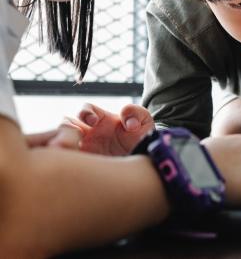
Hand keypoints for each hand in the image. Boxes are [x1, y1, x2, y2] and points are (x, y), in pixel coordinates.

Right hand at [26, 104, 154, 155]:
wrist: (141, 162)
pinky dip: (62, 161)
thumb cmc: (141, 139)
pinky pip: (63, 161)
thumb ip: (137, 114)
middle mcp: (88, 132)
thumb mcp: (144, 124)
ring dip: (61, 145)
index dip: (86, 112)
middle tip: (75, 139)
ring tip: (68, 153)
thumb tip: (128, 121)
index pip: (86, 110)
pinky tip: (70, 167)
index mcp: (101, 119)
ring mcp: (82, 148)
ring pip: (60, 142)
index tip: (93, 121)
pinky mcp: (79, 165)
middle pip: (65, 124)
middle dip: (66, 129)